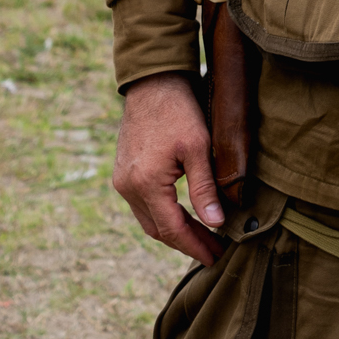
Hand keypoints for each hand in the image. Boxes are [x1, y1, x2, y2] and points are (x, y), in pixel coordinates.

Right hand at [112, 72, 226, 267]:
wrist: (152, 81)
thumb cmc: (178, 110)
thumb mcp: (198, 147)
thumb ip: (205, 189)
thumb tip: (216, 224)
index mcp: (145, 184)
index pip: (172, 230)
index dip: (195, 246)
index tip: (216, 257)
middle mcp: (128, 188)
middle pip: (158, 230)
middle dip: (187, 243)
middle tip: (214, 251)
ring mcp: (122, 181)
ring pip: (149, 219)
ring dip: (174, 230)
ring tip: (203, 237)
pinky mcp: (123, 172)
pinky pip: (143, 205)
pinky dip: (163, 215)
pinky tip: (182, 215)